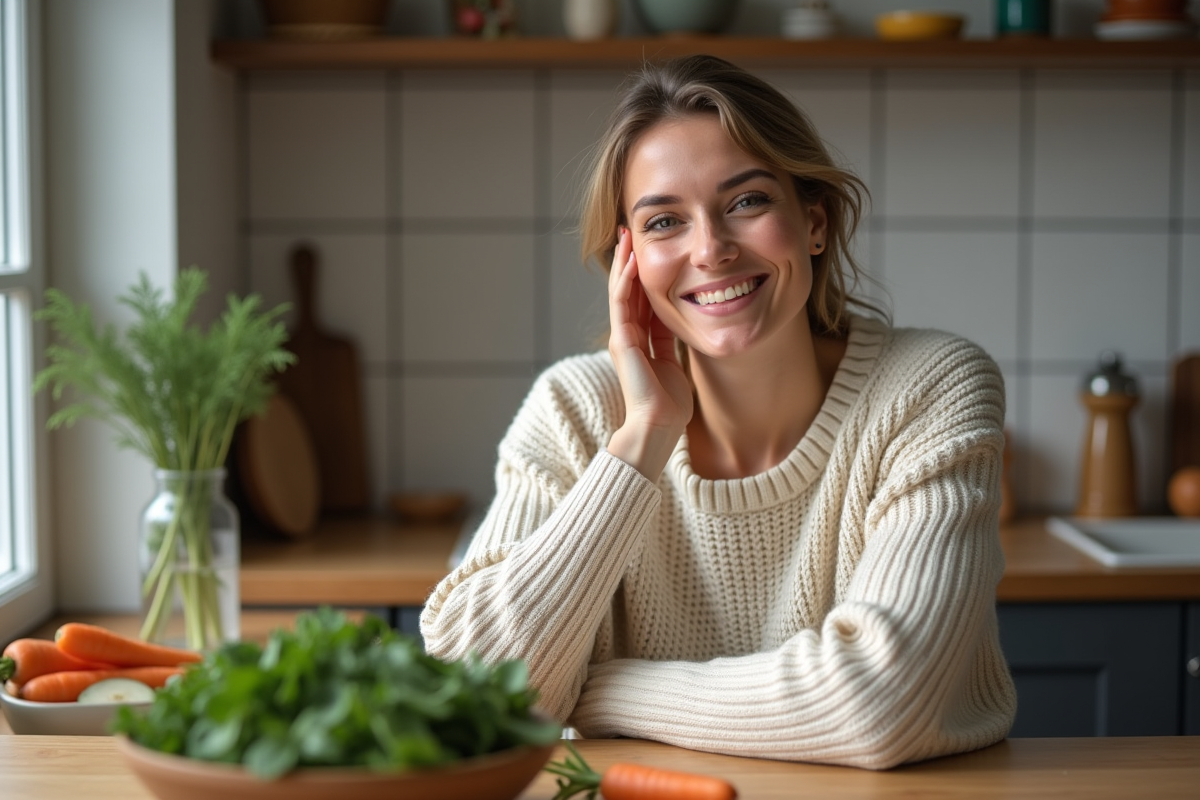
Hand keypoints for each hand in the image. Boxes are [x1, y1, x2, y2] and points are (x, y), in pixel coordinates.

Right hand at [606, 228, 693, 479]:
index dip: (642, 272)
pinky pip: (621, 304)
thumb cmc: (670, 404)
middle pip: (625, 288)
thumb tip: (685, 325)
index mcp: (640, 340)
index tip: (646, 248)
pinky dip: (625, 281)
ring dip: (622, 262)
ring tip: (626, 236)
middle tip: (630, 231)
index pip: (639, 297)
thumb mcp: (674, 363)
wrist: (658, 427)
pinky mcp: (622, 341)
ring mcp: (622, 337)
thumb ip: (672, 343)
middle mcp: (627, 335)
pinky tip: (631, 261)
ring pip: (619, 290)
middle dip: (628, 259)